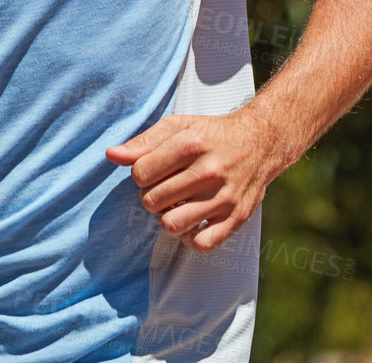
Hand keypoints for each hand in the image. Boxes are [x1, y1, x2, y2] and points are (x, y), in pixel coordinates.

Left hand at [105, 110, 281, 252]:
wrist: (260, 142)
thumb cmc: (212, 134)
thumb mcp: (178, 126)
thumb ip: (143, 141)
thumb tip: (111, 155)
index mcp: (191, 143)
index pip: (140, 173)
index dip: (141, 174)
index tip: (153, 169)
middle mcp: (209, 171)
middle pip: (152, 201)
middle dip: (152, 196)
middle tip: (165, 187)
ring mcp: (224, 197)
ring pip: (172, 225)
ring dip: (168, 218)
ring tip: (176, 204)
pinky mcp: (237, 218)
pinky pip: (201, 244)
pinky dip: (191, 237)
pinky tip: (193, 221)